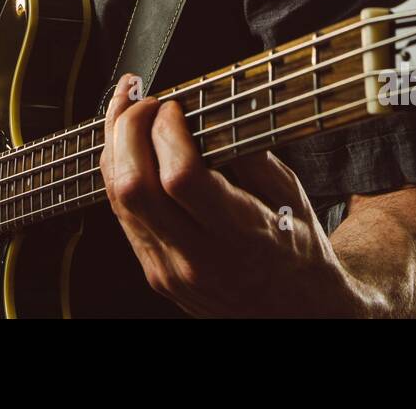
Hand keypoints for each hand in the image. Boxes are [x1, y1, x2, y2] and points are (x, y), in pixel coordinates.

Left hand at [99, 74, 363, 316]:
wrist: (297, 316)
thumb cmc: (300, 253)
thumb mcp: (291, 195)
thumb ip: (252, 151)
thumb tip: (216, 105)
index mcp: (241, 236)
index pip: (181, 178)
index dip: (167, 132)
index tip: (176, 106)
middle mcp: (198, 259)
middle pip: (136, 187)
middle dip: (129, 130)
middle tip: (143, 100)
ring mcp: (170, 271)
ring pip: (119, 201)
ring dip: (115, 147)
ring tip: (124, 110)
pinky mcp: (155, 274)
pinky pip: (123, 217)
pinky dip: (119, 175)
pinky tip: (127, 149)